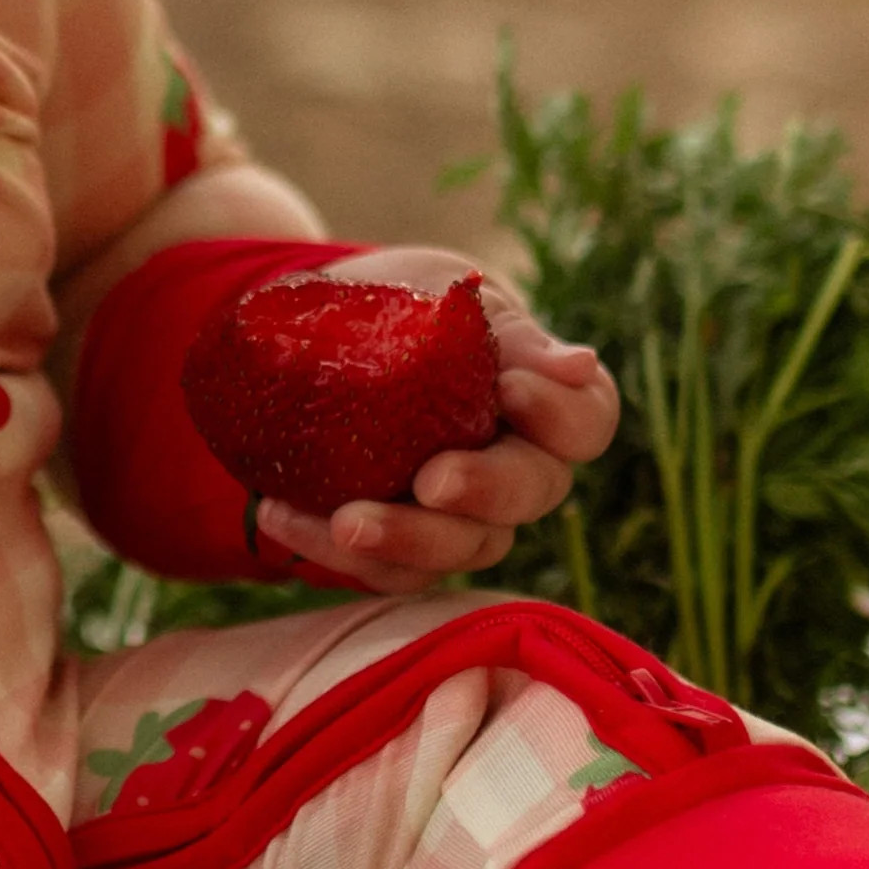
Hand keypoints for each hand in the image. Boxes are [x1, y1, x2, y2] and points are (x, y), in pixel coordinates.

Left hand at [245, 244, 618, 589]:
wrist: (328, 333)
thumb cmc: (412, 306)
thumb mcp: (451, 299)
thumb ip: (509, 335)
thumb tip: (581, 365)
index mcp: (547, 404)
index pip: (586, 423)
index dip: (558, 416)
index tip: (509, 390)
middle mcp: (520, 471)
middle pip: (530, 496)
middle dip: (483, 491)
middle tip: (433, 480)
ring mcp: (465, 518)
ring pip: (461, 548)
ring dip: (404, 541)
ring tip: (345, 522)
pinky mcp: (404, 549)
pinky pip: (385, 569)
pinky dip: (331, 550)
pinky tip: (281, 514)